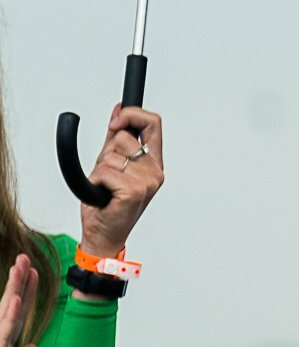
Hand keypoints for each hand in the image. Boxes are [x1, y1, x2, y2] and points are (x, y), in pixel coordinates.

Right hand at [0, 257, 41, 346]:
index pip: (14, 317)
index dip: (23, 294)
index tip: (32, 272)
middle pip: (8, 310)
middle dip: (17, 284)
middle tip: (26, 258)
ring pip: (3, 318)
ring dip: (13, 293)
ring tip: (22, 268)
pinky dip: (6, 320)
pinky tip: (15, 303)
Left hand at [77, 105, 164, 259]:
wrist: (103, 234)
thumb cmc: (108, 204)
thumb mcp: (112, 165)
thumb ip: (116, 139)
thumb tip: (118, 111)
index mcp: (153, 163)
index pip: (153, 123)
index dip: (133, 114)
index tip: (116, 120)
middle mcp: (155, 171)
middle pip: (125, 137)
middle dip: (107, 151)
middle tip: (107, 173)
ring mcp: (147, 182)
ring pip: (110, 156)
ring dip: (98, 170)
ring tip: (104, 187)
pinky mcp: (134, 191)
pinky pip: (104, 171)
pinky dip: (95, 181)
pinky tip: (102, 194)